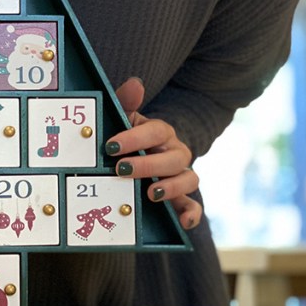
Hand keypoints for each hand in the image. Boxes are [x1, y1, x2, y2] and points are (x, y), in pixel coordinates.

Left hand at [107, 78, 201, 230]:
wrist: (133, 164)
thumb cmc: (127, 139)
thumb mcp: (123, 121)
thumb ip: (126, 102)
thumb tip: (136, 83)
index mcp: (161, 133)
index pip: (155, 131)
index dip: (135, 137)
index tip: (111, 145)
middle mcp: (176, 153)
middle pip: (173, 157)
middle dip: (147, 164)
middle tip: (121, 170)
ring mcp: (180, 176)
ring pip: (189, 178)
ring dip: (172, 186)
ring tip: (150, 193)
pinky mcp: (181, 200)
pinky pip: (194, 207)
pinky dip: (192, 214)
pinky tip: (182, 222)